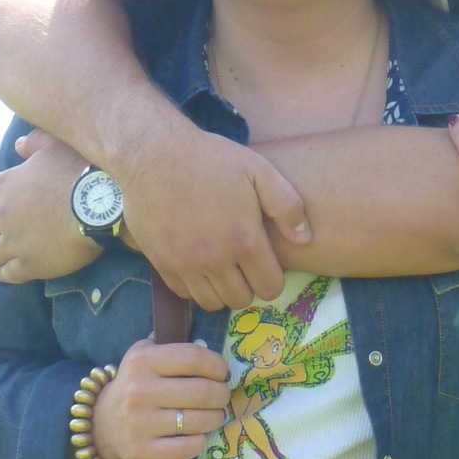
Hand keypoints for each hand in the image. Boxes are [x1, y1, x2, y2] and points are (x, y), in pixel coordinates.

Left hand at [0, 131, 94, 280]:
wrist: (98, 206)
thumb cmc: (79, 171)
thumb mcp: (54, 145)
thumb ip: (33, 142)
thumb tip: (18, 145)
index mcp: (6, 185)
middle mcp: (3, 215)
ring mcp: (14, 242)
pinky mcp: (29, 264)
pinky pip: (9, 272)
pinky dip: (2, 272)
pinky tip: (1, 273)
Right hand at [91, 339, 230, 458]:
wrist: (103, 423)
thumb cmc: (136, 385)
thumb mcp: (144, 354)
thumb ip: (171, 341)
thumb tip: (205, 339)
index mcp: (143, 362)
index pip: (193, 357)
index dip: (217, 365)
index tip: (222, 373)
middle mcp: (139, 391)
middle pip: (203, 392)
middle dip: (222, 395)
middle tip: (222, 397)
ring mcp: (140, 424)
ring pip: (200, 421)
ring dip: (215, 418)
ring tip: (213, 415)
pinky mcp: (143, 451)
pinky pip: (189, 447)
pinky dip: (199, 442)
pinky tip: (196, 435)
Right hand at [116, 127, 311, 309]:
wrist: (154, 155)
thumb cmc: (210, 160)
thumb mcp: (258, 171)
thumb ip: (287, 206)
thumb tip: (304, 239)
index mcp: (245, 240)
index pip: (269, 288)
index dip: (271, 280)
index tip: (264, 265)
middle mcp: (216, 260)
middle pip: (241, 300)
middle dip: (247, 287)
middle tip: (242, 266)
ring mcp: (186, 265)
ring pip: (212, 303)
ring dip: (221, 291)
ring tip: (221, 269)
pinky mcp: (162, 264)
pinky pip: (184, 294)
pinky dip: (194, 286)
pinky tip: (197, 265)